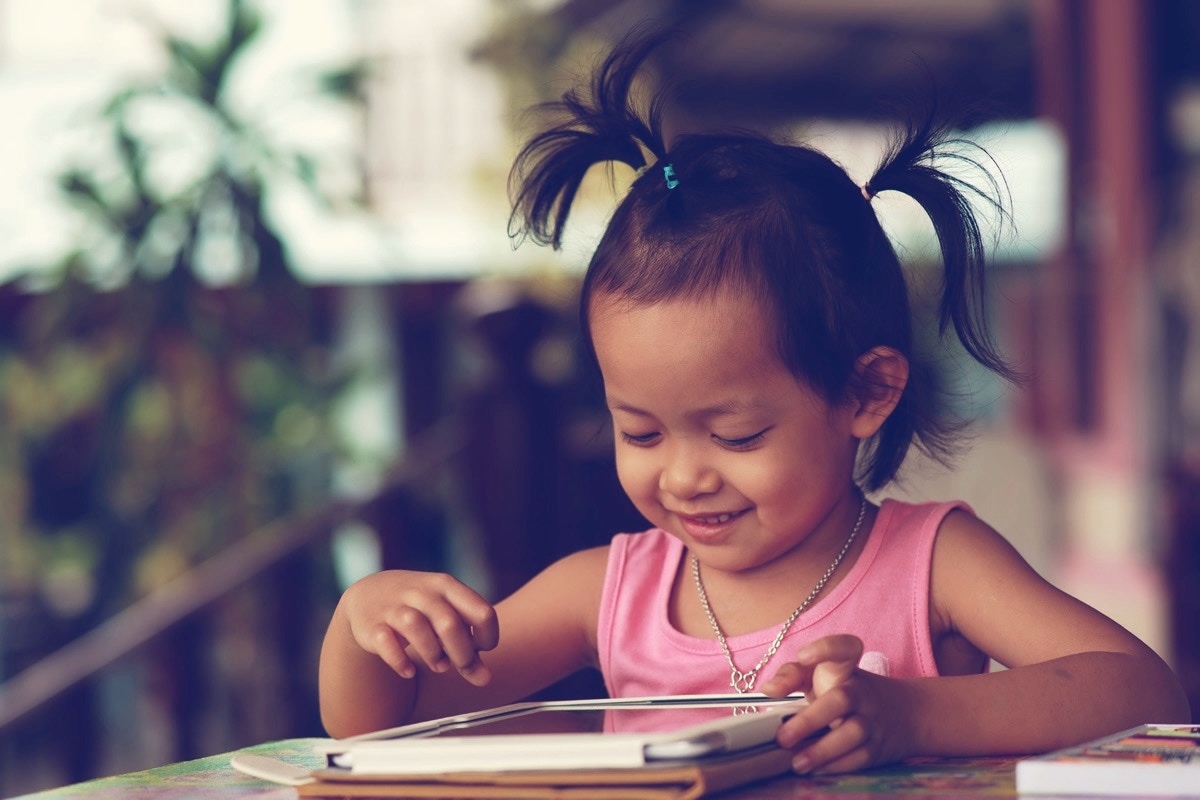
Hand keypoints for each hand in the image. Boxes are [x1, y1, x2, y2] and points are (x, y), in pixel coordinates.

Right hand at [340, 570, 498, 686]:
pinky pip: (386, 642)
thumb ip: (468, 646)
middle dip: (462, 654)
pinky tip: (408, 672)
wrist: (368, 595)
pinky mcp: (372, 626)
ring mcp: (394, 607)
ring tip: (440, 666)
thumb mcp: (446, 618)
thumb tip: (485, 679)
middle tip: (461, 666)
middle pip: (449, 623)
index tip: (480, 649)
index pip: (481, 612)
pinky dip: (399, 661)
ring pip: (416, 627)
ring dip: (432, 654)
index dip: (488, 638)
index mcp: (447, 586)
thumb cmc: (420, 610)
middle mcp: (422, 593)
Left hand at [760, 634, 913, 772]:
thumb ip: (792, 675)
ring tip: (796, 762)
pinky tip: (816, 770)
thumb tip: (768, 689)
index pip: (843, 648)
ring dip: (822, 750)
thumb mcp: (823, 676)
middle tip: (783, 737)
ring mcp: (872, 719)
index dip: (825, 648)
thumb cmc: (847, 691)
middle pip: (841, 700)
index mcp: (845, 669)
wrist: (907, 714)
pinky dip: (837, 766)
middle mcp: (860, 692)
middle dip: (811, 719)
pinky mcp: (879, 746)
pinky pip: (860, 758)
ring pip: (852, 733)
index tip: (804, 656)